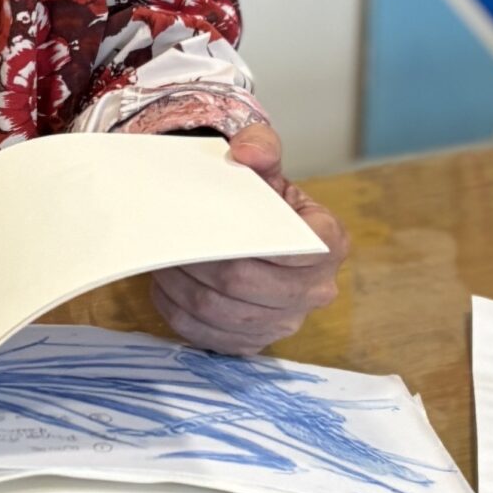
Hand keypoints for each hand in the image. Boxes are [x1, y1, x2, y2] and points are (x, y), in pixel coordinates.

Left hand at [151, 123, 346, 354]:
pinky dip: (178, 311)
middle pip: (243, 283)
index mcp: (329, 244)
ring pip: (219, 312)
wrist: (259, 230)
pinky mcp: (253, 344)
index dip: (244, 239)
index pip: (290, 248)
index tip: (209, 224)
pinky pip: (207, 336)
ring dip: (181, 287)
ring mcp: (285, 323)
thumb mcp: (267, 165)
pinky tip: (167, 287)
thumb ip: (261, 147)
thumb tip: (245, 153)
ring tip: (163, 260)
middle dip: (198, 262)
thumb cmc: (265, 200)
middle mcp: (315, 290)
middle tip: (170, 241)